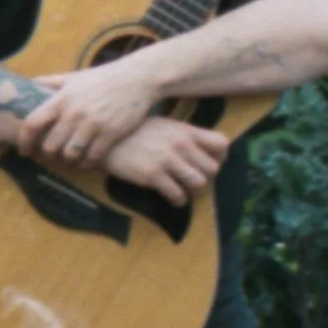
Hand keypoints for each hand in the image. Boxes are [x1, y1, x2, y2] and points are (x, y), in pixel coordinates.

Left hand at [17, 58, 159, 168]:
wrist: (137, 78)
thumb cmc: (103, 78)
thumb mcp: (74, 76)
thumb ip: (51, 81)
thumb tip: (30, 83)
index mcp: (61, 98)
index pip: (32, 123)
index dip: (24, 140)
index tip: (24, 150)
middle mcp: (74, 113)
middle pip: (50, 146)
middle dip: (49, 154)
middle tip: (53, 156)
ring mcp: (92, 124)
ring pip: (70, 155)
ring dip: (68, 161)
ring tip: (70, 160)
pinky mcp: (110, 134)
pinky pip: (92, 158)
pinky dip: (87, 164)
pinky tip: (88, 161)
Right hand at [99, 116, 230, 206]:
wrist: (106, 140)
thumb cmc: (136, 133)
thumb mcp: (164, 126)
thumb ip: (184, 135)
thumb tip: (202, 149)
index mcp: (185, 130)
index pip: (221, 143)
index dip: (220, 157)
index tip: (210, 163)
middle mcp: (180, 144)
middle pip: (213, 169)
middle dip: (207, 179)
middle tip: (195, 181)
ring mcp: (167, 160)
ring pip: (199, 184)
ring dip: (195, 192)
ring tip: (186, 191)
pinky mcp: (153, 175)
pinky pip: (178, 195)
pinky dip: (179, 201)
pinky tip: (173, 197)